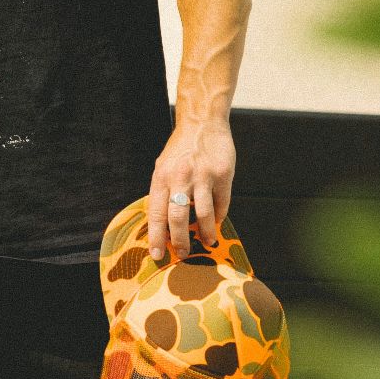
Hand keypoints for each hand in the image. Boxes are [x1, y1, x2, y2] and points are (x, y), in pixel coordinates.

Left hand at [148, 120, 236, 260]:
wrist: (202, 123)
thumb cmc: (180, 150)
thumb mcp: (163, 169)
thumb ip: (163, 193)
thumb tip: (163, 226)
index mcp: (161, 178)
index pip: (156, 214)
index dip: (156, 238)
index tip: (158, 255)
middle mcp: (180, 177)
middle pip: (178, 217)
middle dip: (181, 240)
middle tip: (183, 253)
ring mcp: (203, 176)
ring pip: (204, 214)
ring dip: (206, 232)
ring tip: (207, 241)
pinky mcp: (223, 174)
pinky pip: (222, 203)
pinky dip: (219, 216)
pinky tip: (217, 221)